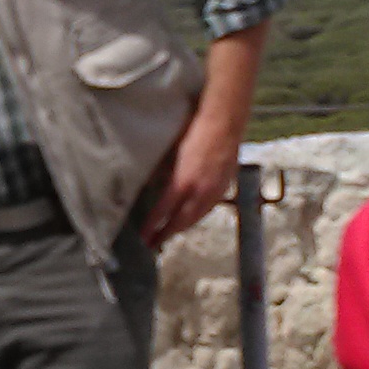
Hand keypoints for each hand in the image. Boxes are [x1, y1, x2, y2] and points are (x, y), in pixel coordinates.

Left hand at [141, 99, 246, 248]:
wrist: (225, 124)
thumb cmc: (196, 132)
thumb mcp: (174, 152)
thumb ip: (166, 172)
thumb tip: (155, 185)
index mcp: (183, 181)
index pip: (163, 210)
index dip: (152, 225)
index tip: (143, 237)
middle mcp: (199, 191)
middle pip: (181, 221)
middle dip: (166, 234)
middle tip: (153, 244)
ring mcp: (214, 191)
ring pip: (196, 218)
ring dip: (181, 228)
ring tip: (169, 234)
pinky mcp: (223, 188)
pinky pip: (207, 209)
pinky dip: (196, 217)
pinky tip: (190, 218)